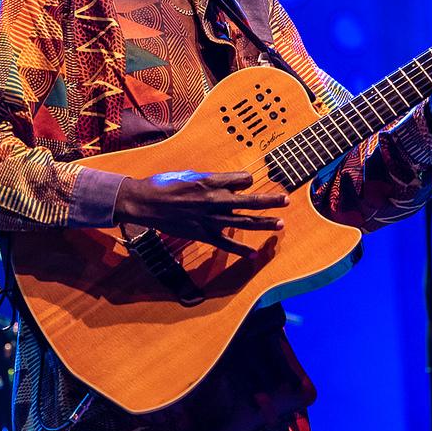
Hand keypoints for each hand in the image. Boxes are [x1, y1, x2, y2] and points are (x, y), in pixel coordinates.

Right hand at [116, 171, 287, 256]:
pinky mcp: (203, 234)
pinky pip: (226, 244)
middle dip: (270, 200)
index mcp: (211, 181)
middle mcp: (215, 200)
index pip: (242, 179)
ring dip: (264, 223)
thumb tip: (229, 183)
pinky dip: (241, 251)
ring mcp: (210, 219)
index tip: (249, 182)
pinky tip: (254, 255)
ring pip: (244, 222)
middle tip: (286, 199)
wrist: (145, 202)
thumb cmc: (165, 184)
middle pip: (249, 200)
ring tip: (280, 223)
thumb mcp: (190, 174)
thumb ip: (212, 179)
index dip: (247, 180)